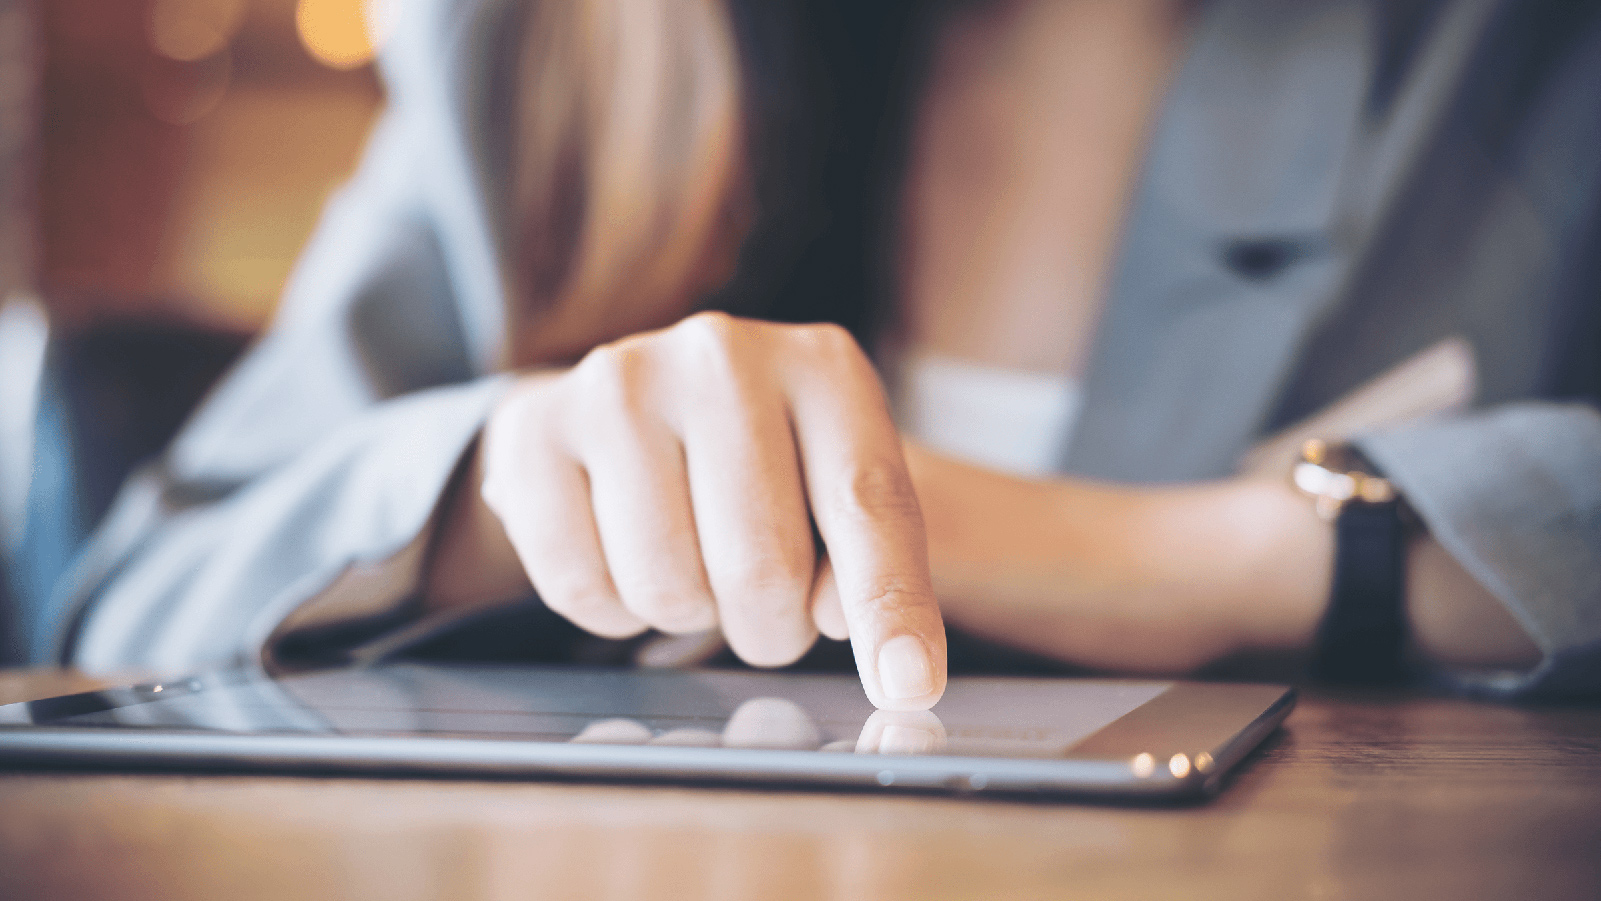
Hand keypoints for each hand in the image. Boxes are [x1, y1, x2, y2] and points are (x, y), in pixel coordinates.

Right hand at [476, 312, 945, 709]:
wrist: (630, 408)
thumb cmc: (761, 466)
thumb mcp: (837, 494)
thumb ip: (870, 565)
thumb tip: (865, 643)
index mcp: (823, 366)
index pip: (868, 503)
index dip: (889, 606)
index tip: (909, 686)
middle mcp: (723, 354)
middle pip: (762, 565)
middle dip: (770, 627)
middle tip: (764, 609)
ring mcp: (621, 383)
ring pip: (667, 587)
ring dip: (688, 615)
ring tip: (692, 561)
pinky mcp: (535, 428)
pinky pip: (581, 587)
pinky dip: (612, 611)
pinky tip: (624, 555)